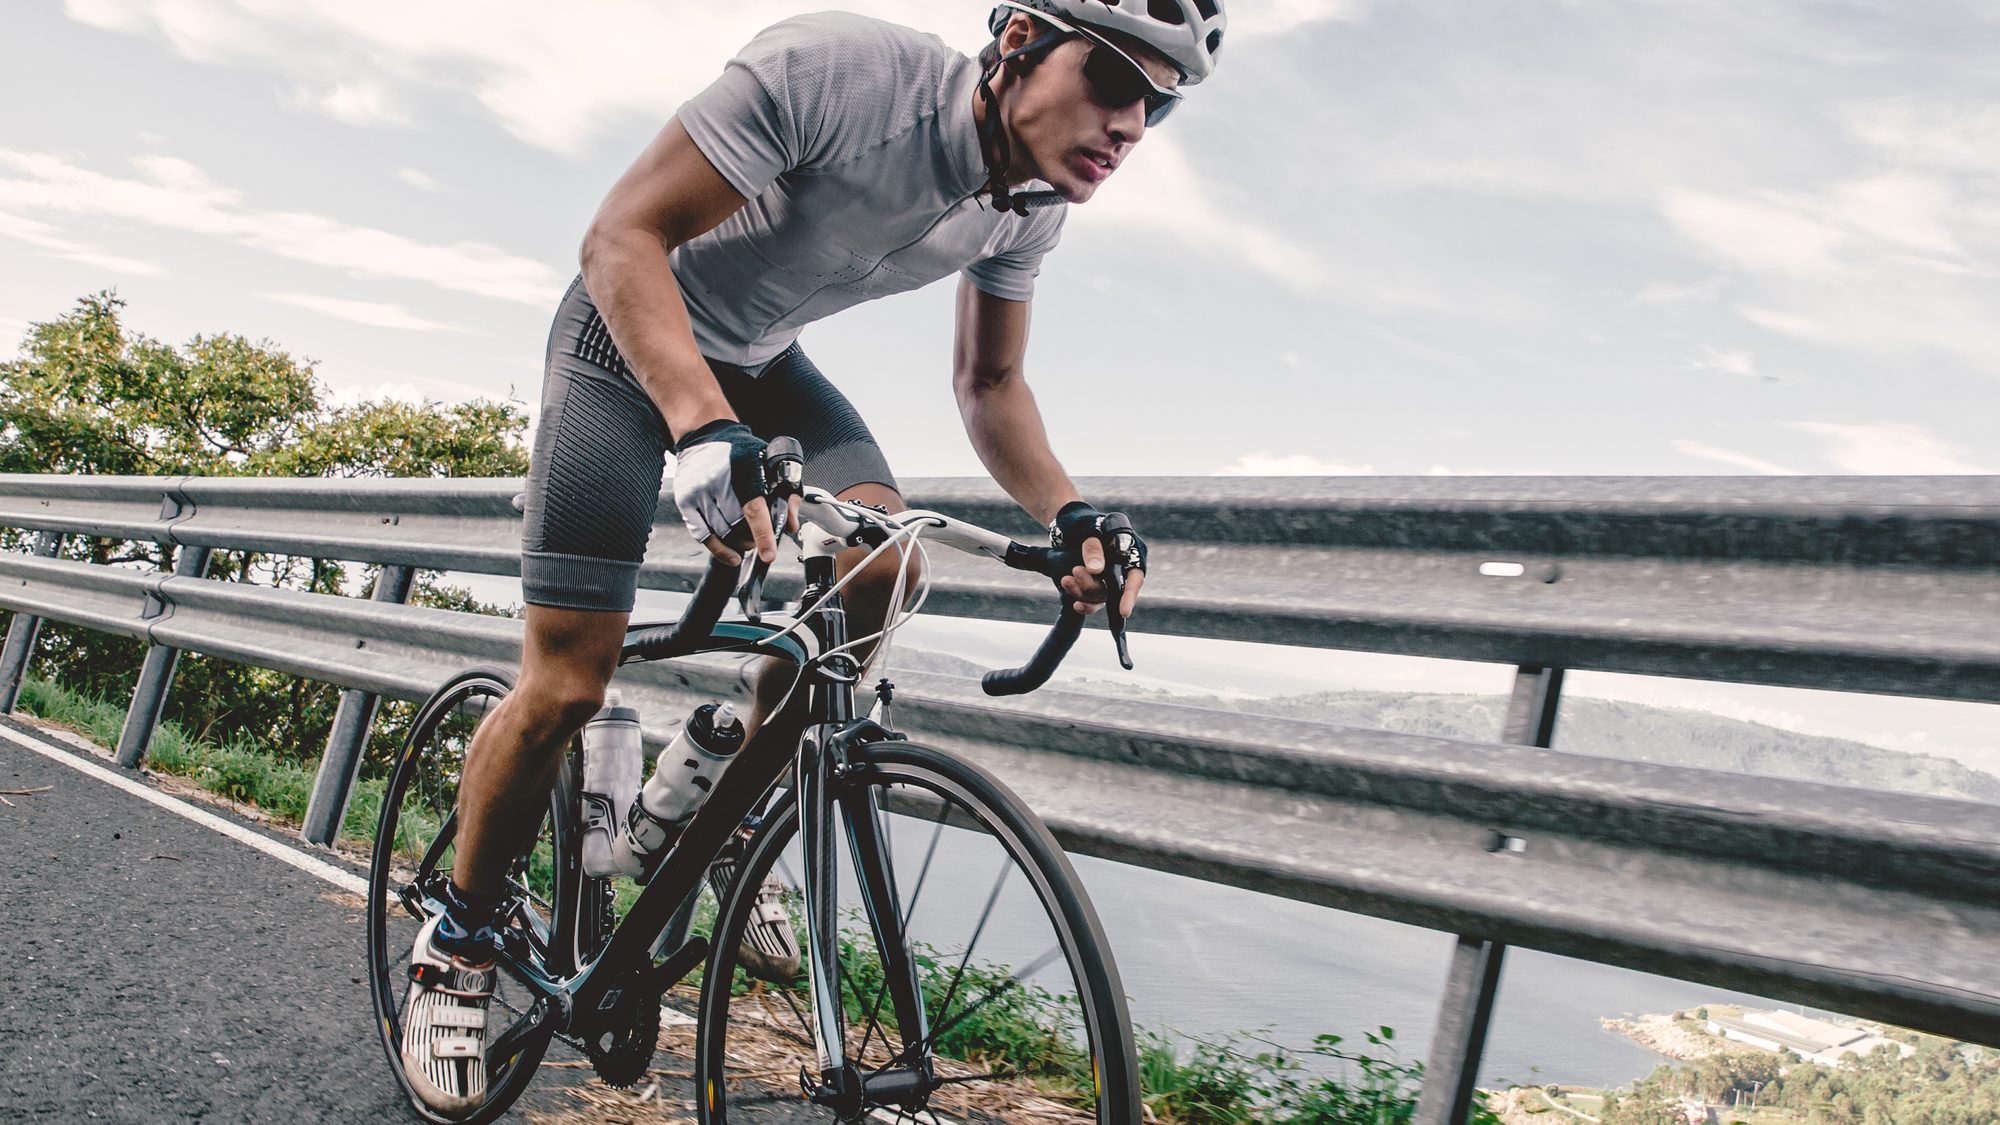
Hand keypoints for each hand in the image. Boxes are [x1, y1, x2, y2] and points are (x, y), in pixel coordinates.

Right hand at [672, 420, 778, 565]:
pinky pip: (701, 534)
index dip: (762, 534)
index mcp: (744, 469)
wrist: (704, 434)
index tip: (768, 553)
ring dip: (737, 544)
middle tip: (759, 539)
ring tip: (746, 541)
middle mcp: (718, 480)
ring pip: (721, 533)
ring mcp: (699, 491)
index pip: (753, 508)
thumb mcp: (771, 463)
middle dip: (752, 539)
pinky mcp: (686, 500)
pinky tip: (731, 555)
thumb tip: (789, 525)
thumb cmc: (741, 451)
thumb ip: (787, 494)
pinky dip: (718, 549)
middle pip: (737, 526)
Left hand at [1049, 501, 1146, 618]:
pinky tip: (1074, 603)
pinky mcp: (1097, 584)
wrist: (1069, 525)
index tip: (1123, 611)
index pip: (1135, 577)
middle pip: (1116, 590)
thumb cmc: (1084, 523)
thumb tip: (1096, 570)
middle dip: (1094, 586)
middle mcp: (1124, 568)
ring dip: (1083, 592)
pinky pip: (1093, 600)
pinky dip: (1083, 602)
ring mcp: (1110, 578)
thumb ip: (1093, 549)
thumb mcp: (1088, 531)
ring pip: (1102, 596)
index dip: (1130, 595)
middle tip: (1075, 571)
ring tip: (1066, 580)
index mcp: (1130, 552)